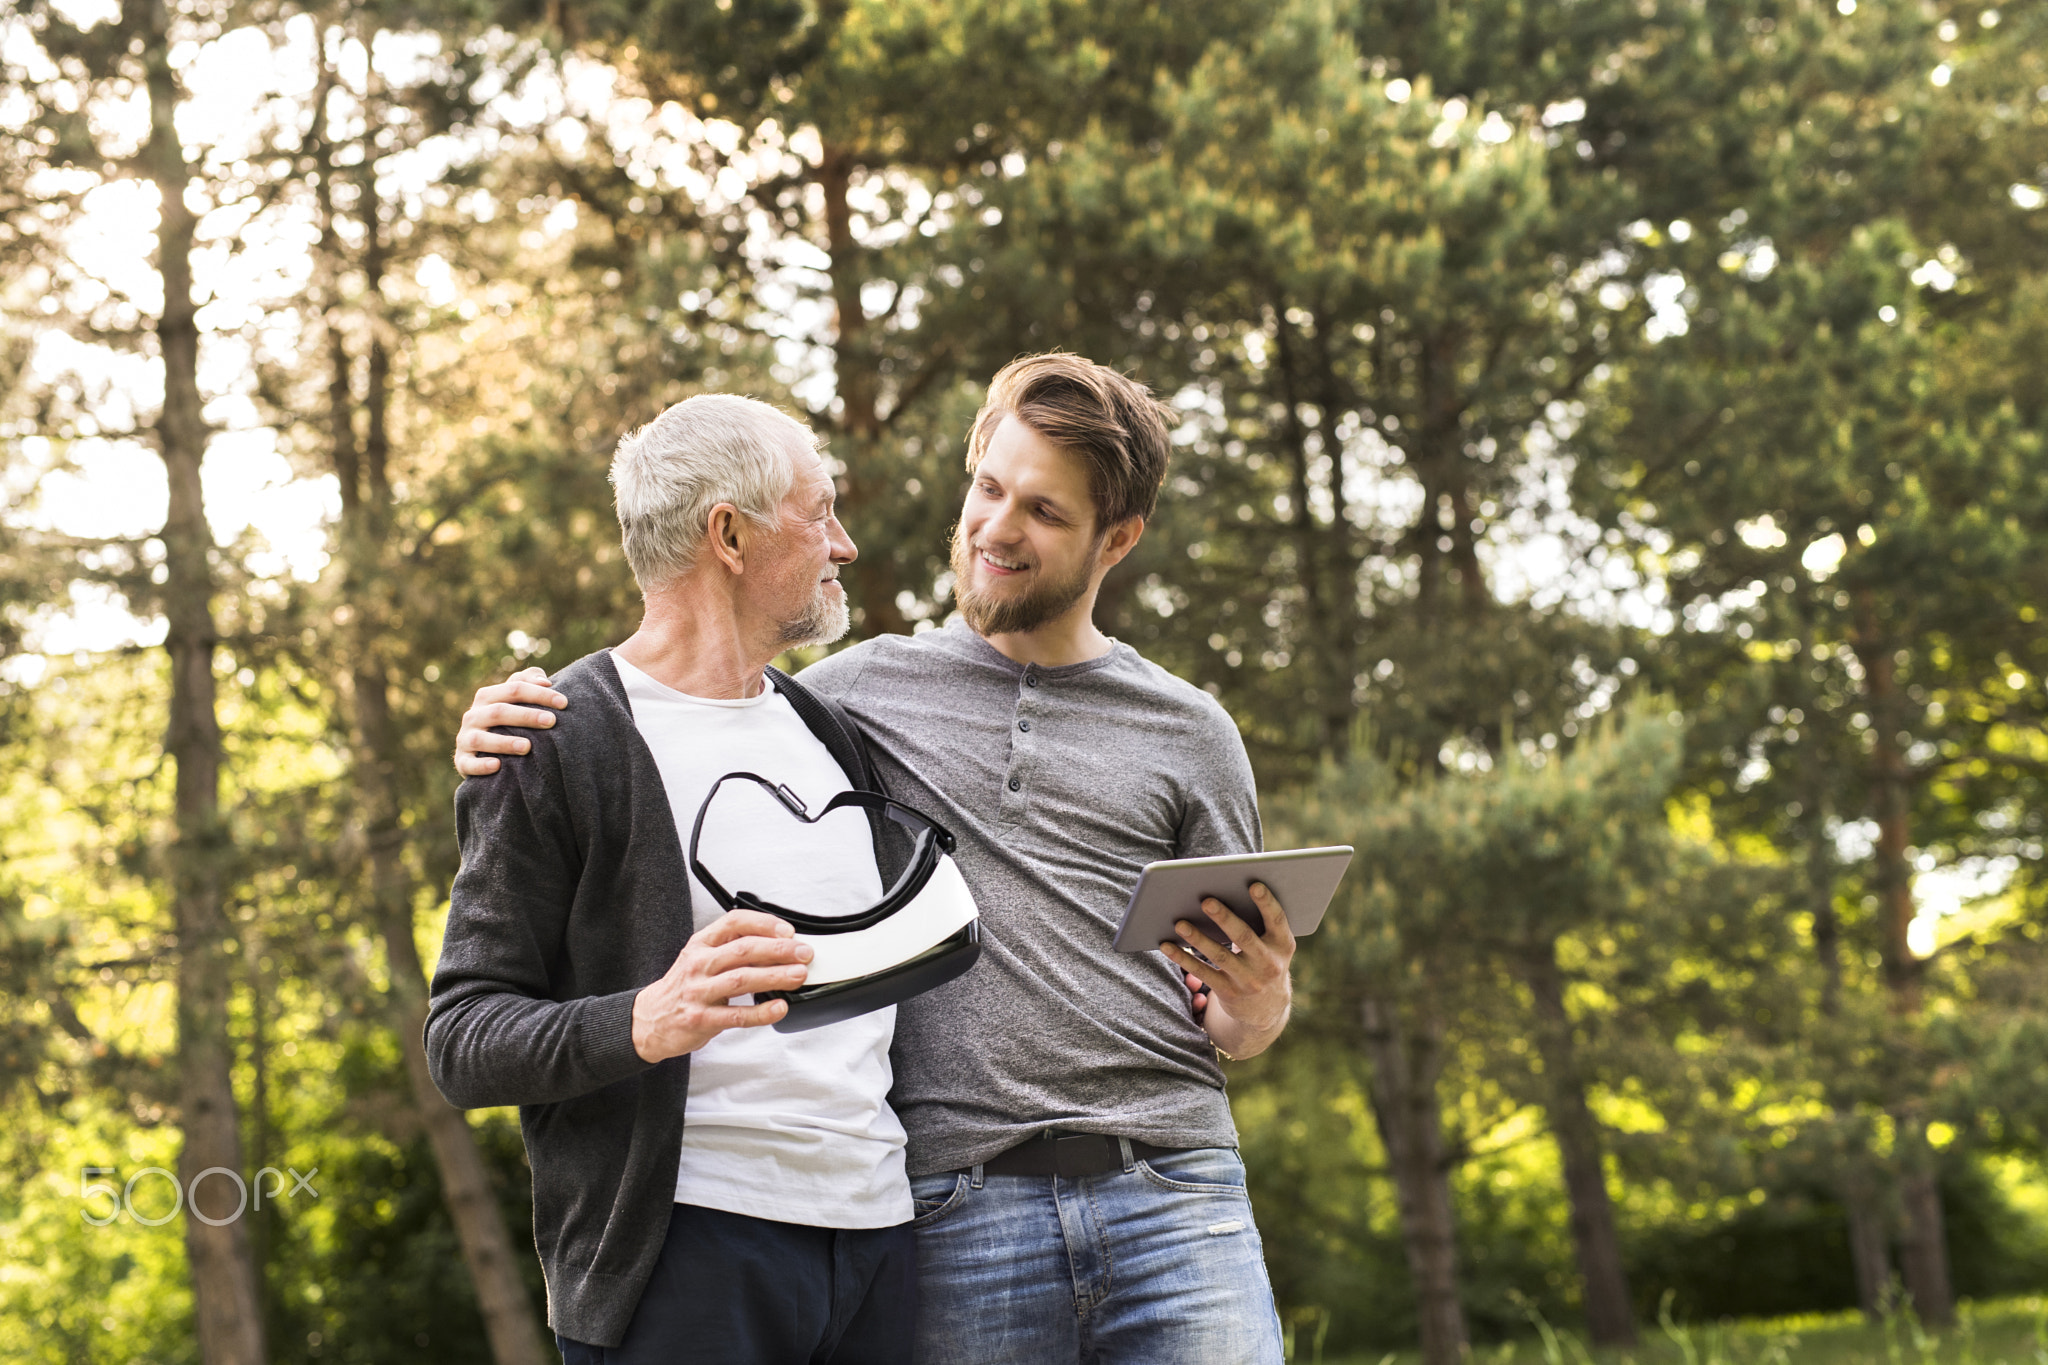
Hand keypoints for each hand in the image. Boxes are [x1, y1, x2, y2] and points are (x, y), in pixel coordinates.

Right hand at [454, 666, 566, 775]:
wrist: (481, 750)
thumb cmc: (508, 720)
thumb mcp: (515, 698)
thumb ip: (528, 682)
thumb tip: (545, 682)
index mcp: (488, 696)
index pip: (515, 689)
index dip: (539, 694)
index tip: (564, 702)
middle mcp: (473, 715)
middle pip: (499, 711)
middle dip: (526, 715)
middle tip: (551, 721)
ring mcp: (465, 738)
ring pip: (481, 738)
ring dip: (504, 742)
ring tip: (527, 747)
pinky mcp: (462, 761)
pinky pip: (467, 764)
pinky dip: (481, 765)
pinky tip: (497, 766)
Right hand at [631, 910, 814, 1061]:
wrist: (651, 1019)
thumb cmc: (684, 987)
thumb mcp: (701, 959)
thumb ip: (732, 949)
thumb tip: (779, 946)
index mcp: (701, 944)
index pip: (734, 922)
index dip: (764, 924)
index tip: (788, 931)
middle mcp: (699, 964)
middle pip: (743, 950)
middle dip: (778, 950)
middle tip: (804, 954)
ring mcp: (699, 992)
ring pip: (742, 979)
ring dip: (775, 976)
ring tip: (798, 976)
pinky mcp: (701, 1019)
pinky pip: (736, 1015)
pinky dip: (761, 1012)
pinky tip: (779, 1008)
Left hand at [1158, 882, 1295, 1057]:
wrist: (1267, 1008)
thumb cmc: (1264, 959)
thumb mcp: (1273, 944)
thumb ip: (1258, 923)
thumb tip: (1223, 892)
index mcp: (1283, 944)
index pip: (1277, 920)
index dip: (1267, 903)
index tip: (1254, 885)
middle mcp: (1268, 963)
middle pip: (1243, 937)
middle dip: (1224, 918)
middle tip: (1206, 901)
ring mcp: (1249, 980)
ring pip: (1219, 956)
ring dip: (1198, 938)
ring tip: (1179, 923)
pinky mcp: (1229, 992)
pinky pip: (1203, 972)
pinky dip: (1183, 958)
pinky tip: (1167, 945)